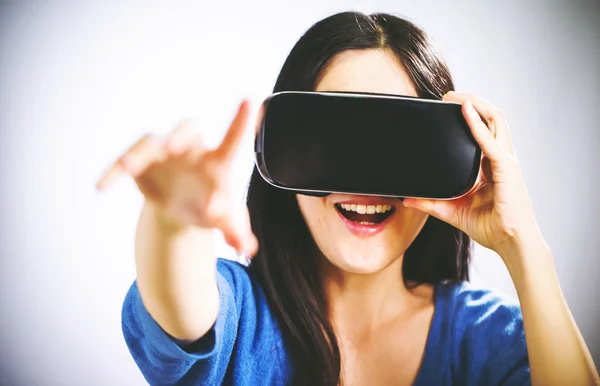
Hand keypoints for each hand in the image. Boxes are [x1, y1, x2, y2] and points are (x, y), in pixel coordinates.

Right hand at [96, 100, 257, 254]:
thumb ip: (237, 232)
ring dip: (138, 154)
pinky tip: (102, 186)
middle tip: (172, 147)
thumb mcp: (225, 221)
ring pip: (150, 143)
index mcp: (217, 162)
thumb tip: (247, 248)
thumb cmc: (210, 206)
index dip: (241, 122)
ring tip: (128, 169)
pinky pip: (125, 162)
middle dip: (178, 136)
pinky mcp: (142, 163)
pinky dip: (113, 172)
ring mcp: (164, 153)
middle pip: (187, 130)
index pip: (232, 141)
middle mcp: (191, 150)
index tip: (251, 101)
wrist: (184, 208)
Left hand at [403, 92, 542, 256]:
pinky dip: (477, 124)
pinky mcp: (506, 169)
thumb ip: (431, 204)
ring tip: (455, 95)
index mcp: (491, 166)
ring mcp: (506, 162)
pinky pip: (491, 141)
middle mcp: (501, 159)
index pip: (484, 131)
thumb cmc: (491, 227)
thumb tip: (408, 200)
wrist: (511, 243)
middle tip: (447, 95)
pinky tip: (465, 111)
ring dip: (476, 103)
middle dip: (472, 101)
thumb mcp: (453, 212)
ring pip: (496, 120)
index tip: (447, 108)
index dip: (469, 116)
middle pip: (492, 119)